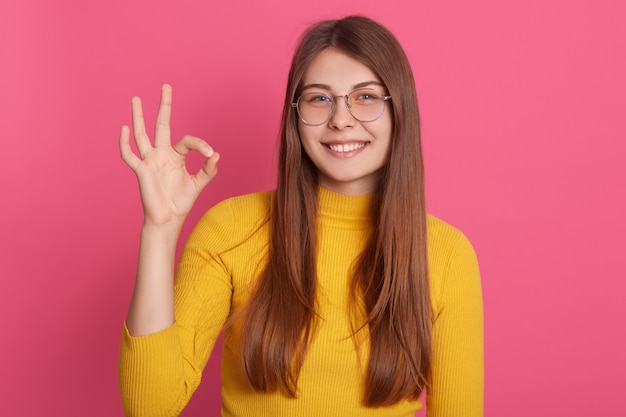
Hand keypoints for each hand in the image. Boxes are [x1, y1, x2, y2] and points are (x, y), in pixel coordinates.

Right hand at [119, 84, 219, 227]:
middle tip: (166, 86)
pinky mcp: (141, 170)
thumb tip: (216, 155)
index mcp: (176, 156)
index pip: (187, 140)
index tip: (210, 154)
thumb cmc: (181, 202)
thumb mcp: (198, 184)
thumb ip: (208, 170)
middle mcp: (162, 154)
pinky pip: (130, 155)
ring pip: (142, 134)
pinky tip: (124, 128)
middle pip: (161, 124)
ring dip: (139, 116)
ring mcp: (150, 160)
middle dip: (164, 106)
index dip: (200, 144)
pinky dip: (125, 143)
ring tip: (136, 98)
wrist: (168, 219)